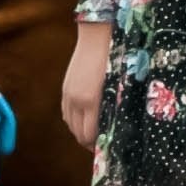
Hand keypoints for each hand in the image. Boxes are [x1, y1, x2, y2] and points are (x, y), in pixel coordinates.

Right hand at [61, 24, 110, 148]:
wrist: (98, 35)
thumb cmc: (117, 59)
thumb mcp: (120, 86)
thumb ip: (115, 107)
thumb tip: (118, 127)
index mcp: (92, 100)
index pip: (89, 135)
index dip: (97, 147)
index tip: (107, 150)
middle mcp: (76, 100)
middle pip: (78, 133)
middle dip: (89, 143)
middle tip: (102, 147)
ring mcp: (69, 93)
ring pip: (70, 124)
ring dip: (80, 133)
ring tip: (93, 136)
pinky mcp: (66, 88)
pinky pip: (66, 112)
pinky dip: (73, 121)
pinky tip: (83, 122)